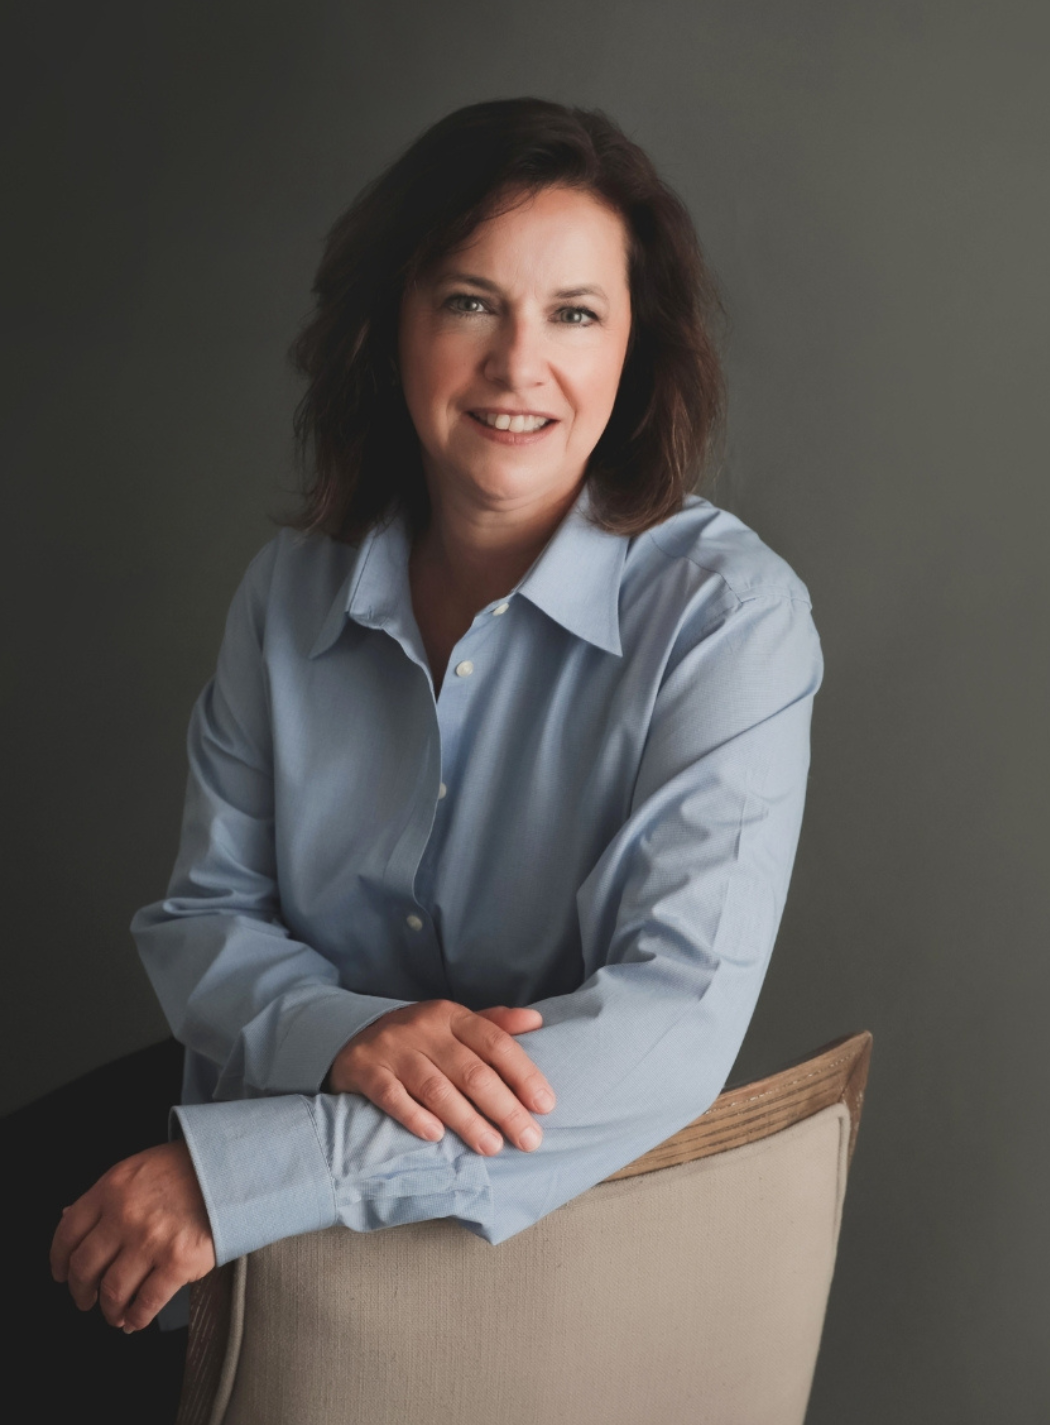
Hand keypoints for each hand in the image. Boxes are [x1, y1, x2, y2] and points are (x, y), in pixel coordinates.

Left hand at [50, 1141, 215, 1331]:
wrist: (235, 1169)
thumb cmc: (189, 1167)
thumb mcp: (139, 1169)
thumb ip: (106, 1195)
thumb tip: (68, 1217)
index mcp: (112, 1188)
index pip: (67, 1232)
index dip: (60, 1260)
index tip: (61, 1273)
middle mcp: (125, 1215)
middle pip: (85, 1267)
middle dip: (80, 1291)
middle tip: (85, 1300)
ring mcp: (151, 1240)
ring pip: (112, 1291)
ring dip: (108, 1310)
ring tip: (114, 1314)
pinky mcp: (178, 1262)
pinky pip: (146, 1303)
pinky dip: (136, 1319)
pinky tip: (135, 1320)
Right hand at [327, 1001, 555, 1155]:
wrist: (352, 1038)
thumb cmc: (419, 1039)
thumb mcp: (453, 1024)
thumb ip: (494, 1024)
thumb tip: (537, 1021)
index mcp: (452, 1015)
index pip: (496, 1043)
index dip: (523, 1074)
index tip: (545, 1105)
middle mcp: (424, 1029)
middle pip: (472, 1071)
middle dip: (504, 1108)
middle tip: (529, 1139)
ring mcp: (393, 1049)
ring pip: (436, 1088)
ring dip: (467, 1120)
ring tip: (492, 1147)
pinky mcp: (366, 1071)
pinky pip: (392, 1096)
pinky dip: (414, 1116)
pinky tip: (435, 1136)